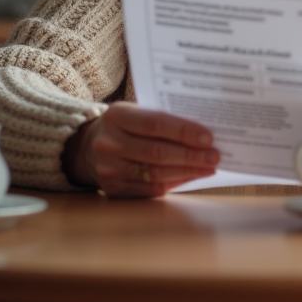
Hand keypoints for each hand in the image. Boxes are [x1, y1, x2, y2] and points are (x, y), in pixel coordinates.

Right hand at [65, 102, 220, 197]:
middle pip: (157, 152)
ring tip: (208, 168)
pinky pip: (149, 189)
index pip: (155, 123)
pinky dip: (174, 183)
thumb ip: (161, 120)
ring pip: (155, 173)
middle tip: (215, 156)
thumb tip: (201, 134)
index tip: (208, 137)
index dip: (183, 131)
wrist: (87, 147)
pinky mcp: (112, 189)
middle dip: (191, 155)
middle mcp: (109, 143)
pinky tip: (190, 177)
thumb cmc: (123, 126)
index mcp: (116, 116)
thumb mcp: (134, 112)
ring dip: (187, 171)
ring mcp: (108, 168)